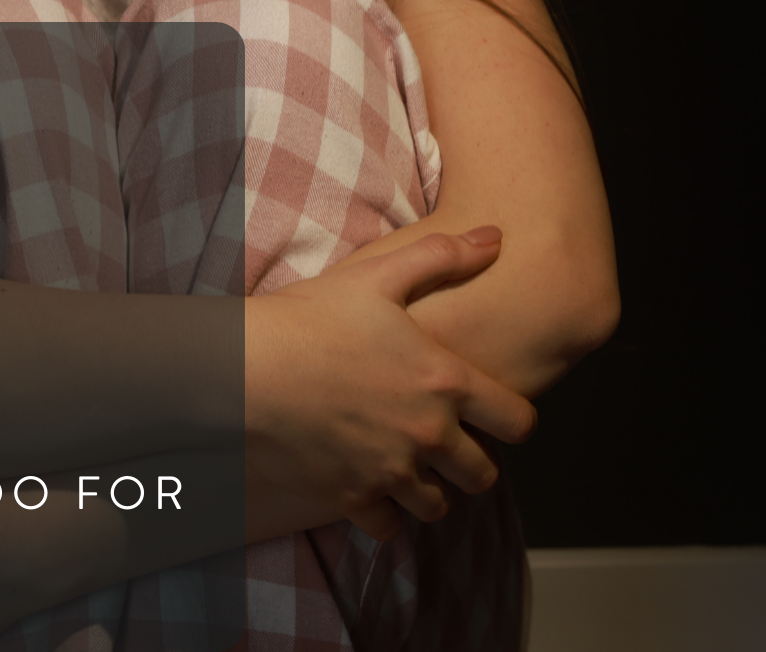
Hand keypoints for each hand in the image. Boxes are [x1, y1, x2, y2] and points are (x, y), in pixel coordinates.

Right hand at [244, 226, 536, 540]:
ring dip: (431, 492)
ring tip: (411, 471)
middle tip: (453, 449)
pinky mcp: (353, 498)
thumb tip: (495, 236)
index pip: (519, 422)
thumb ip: (443, 257)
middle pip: (482, 475)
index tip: (499, 418)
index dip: (517, 421)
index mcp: (445, 381)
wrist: (247, 367)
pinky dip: (386, 515)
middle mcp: (428, 434)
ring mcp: (390, 471)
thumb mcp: (379, 275)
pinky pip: (390, 528)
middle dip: (474, 464)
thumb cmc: (311, 317)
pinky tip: (373, 489)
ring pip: (438, 507)